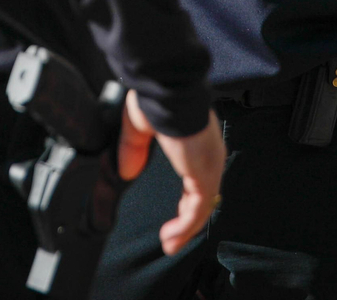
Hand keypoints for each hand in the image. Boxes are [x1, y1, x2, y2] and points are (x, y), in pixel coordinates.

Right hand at [118, 91, 225, 255]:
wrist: (167, 93)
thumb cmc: (156, 100)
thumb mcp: (138, 127)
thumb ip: (133, 149)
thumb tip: (126, 172)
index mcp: (198, 141)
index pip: (199, 176)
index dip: (188, 198)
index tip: (176, 215)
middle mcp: (209, 155)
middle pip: (203, 195)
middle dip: (187, 219)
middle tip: (171, 236)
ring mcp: (210, 166)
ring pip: (202, 207)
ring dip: (185, 229)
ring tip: (168, 244)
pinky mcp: (204, 176)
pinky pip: (197, 211)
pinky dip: (185, 227)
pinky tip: (170, 238)